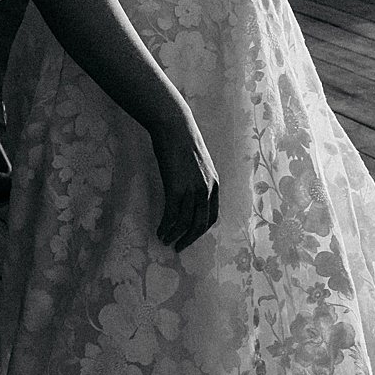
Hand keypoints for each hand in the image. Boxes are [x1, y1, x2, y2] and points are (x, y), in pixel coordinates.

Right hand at [149, 113, 220, 250]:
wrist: (174, 127)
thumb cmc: (183, 142)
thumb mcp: (198, 164)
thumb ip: (198, 180)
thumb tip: (191, 195)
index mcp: (214, 183)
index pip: (212, 215)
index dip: (201, 230)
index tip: (191, 236)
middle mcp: (207, 189)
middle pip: (200, 223)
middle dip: (189, 238)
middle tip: (178, 247)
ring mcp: (192, 189)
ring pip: (184, 222)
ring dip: (174, 235)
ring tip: (164, 240)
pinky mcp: (176, 188)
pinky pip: (172, 215)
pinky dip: (166, 226)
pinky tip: (159, 230)